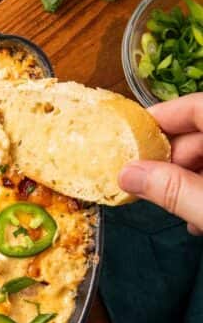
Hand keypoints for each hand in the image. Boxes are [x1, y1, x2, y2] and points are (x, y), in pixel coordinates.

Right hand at [119, 92, 202, 234]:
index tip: (131, 138)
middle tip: (150, 186)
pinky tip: (200, 216)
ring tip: (179, 211)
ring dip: (191, 180)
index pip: (195, 105)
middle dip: (174, 159)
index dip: (162, 118)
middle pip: (202, 132)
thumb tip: (126, 174)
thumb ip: (172, 190)